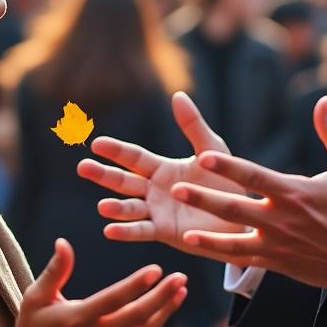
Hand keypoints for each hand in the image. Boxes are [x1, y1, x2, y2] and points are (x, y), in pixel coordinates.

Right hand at [0, 239, 186, 326]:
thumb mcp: (35, 297)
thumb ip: (54, 271)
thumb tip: (63, 242)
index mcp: (76, 319)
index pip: (112, 300)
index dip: (135, 285)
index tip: (156, 269)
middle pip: (136, 316)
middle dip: (162, 297)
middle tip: (181, 277)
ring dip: (165, 310)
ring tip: (181, 290)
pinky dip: (157, 323)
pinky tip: (167, 307)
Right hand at [77, 93, 248, 261]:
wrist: (244, 215)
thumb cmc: (227, 181)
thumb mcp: (211, 149)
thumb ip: (193, 125)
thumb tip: (178, 94)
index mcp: (162, 169)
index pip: (133, 157)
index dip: (116, 150)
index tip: (96, 143)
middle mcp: (154, 190)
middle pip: (124, 181)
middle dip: (103, 175)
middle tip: (82, 167)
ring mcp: (157, 212)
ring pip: (130, 208)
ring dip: (115, 208)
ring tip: (103, 206)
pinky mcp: (165, 231)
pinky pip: (142, 231)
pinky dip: (126, 231)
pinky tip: (110, 230)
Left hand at [171, 97, 326, 291]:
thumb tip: (322, 101)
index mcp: (296, 192)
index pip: (254, 176)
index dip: (227, 167)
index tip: (204, 157)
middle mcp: (281, 219)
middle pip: (235, 207)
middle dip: (204, 197)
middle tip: (176, 188)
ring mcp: (277, 245)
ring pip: (234, 238)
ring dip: (206, 233)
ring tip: (180, 227)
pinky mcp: (277, 263)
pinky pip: (242, 259)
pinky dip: (219, 254)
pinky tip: (198, 248)